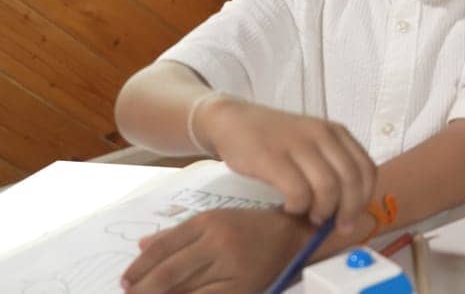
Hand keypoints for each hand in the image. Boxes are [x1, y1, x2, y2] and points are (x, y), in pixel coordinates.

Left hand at [121, 207, 313, 293]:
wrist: (297, 238)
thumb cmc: (253, 228)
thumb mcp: (217, 220)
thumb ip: (179, 233)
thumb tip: (142, 246)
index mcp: (209, 222)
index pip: (163, 248)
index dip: (139, 267)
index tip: (125, 280)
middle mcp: (218, 242)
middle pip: (169, 271)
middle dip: (143, 288)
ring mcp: (230, 267)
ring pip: (184, 289)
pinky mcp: (242, 288)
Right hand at [196, 96, 376, 231]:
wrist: (233, 121)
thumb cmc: (275, 140)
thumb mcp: (311, 143)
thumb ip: (330, 166)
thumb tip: (345, 210)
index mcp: (337, 132)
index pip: (367, 168)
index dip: (364, 198)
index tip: (353, 216)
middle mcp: (322, 135)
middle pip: (351, 180)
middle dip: (348, 210)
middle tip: (336, 226)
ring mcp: (298, 144)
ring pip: (328, 187)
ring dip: (324, 210)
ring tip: (312, 217)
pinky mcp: (272, 157)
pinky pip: (298, 190)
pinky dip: (299, 207)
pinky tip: (291, 208)